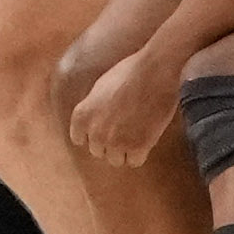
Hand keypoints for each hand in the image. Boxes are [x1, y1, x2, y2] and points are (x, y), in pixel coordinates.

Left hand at [63, 32, 185, 173]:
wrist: (154, 72)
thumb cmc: (128, 73)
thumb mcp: (99, 89)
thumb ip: (93, 109)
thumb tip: (96, 122)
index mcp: (82, 115)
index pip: (79, 139)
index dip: (93, 134)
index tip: (104, 129)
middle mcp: (95, 132)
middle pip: (98, 151)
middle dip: (110, 143)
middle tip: (124, 130)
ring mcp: (116, 142)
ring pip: (116, 160)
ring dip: (125, 151)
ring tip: (136, 134)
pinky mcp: (138, 147)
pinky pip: (135, 162)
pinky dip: (140, 154)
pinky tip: (145, 139)